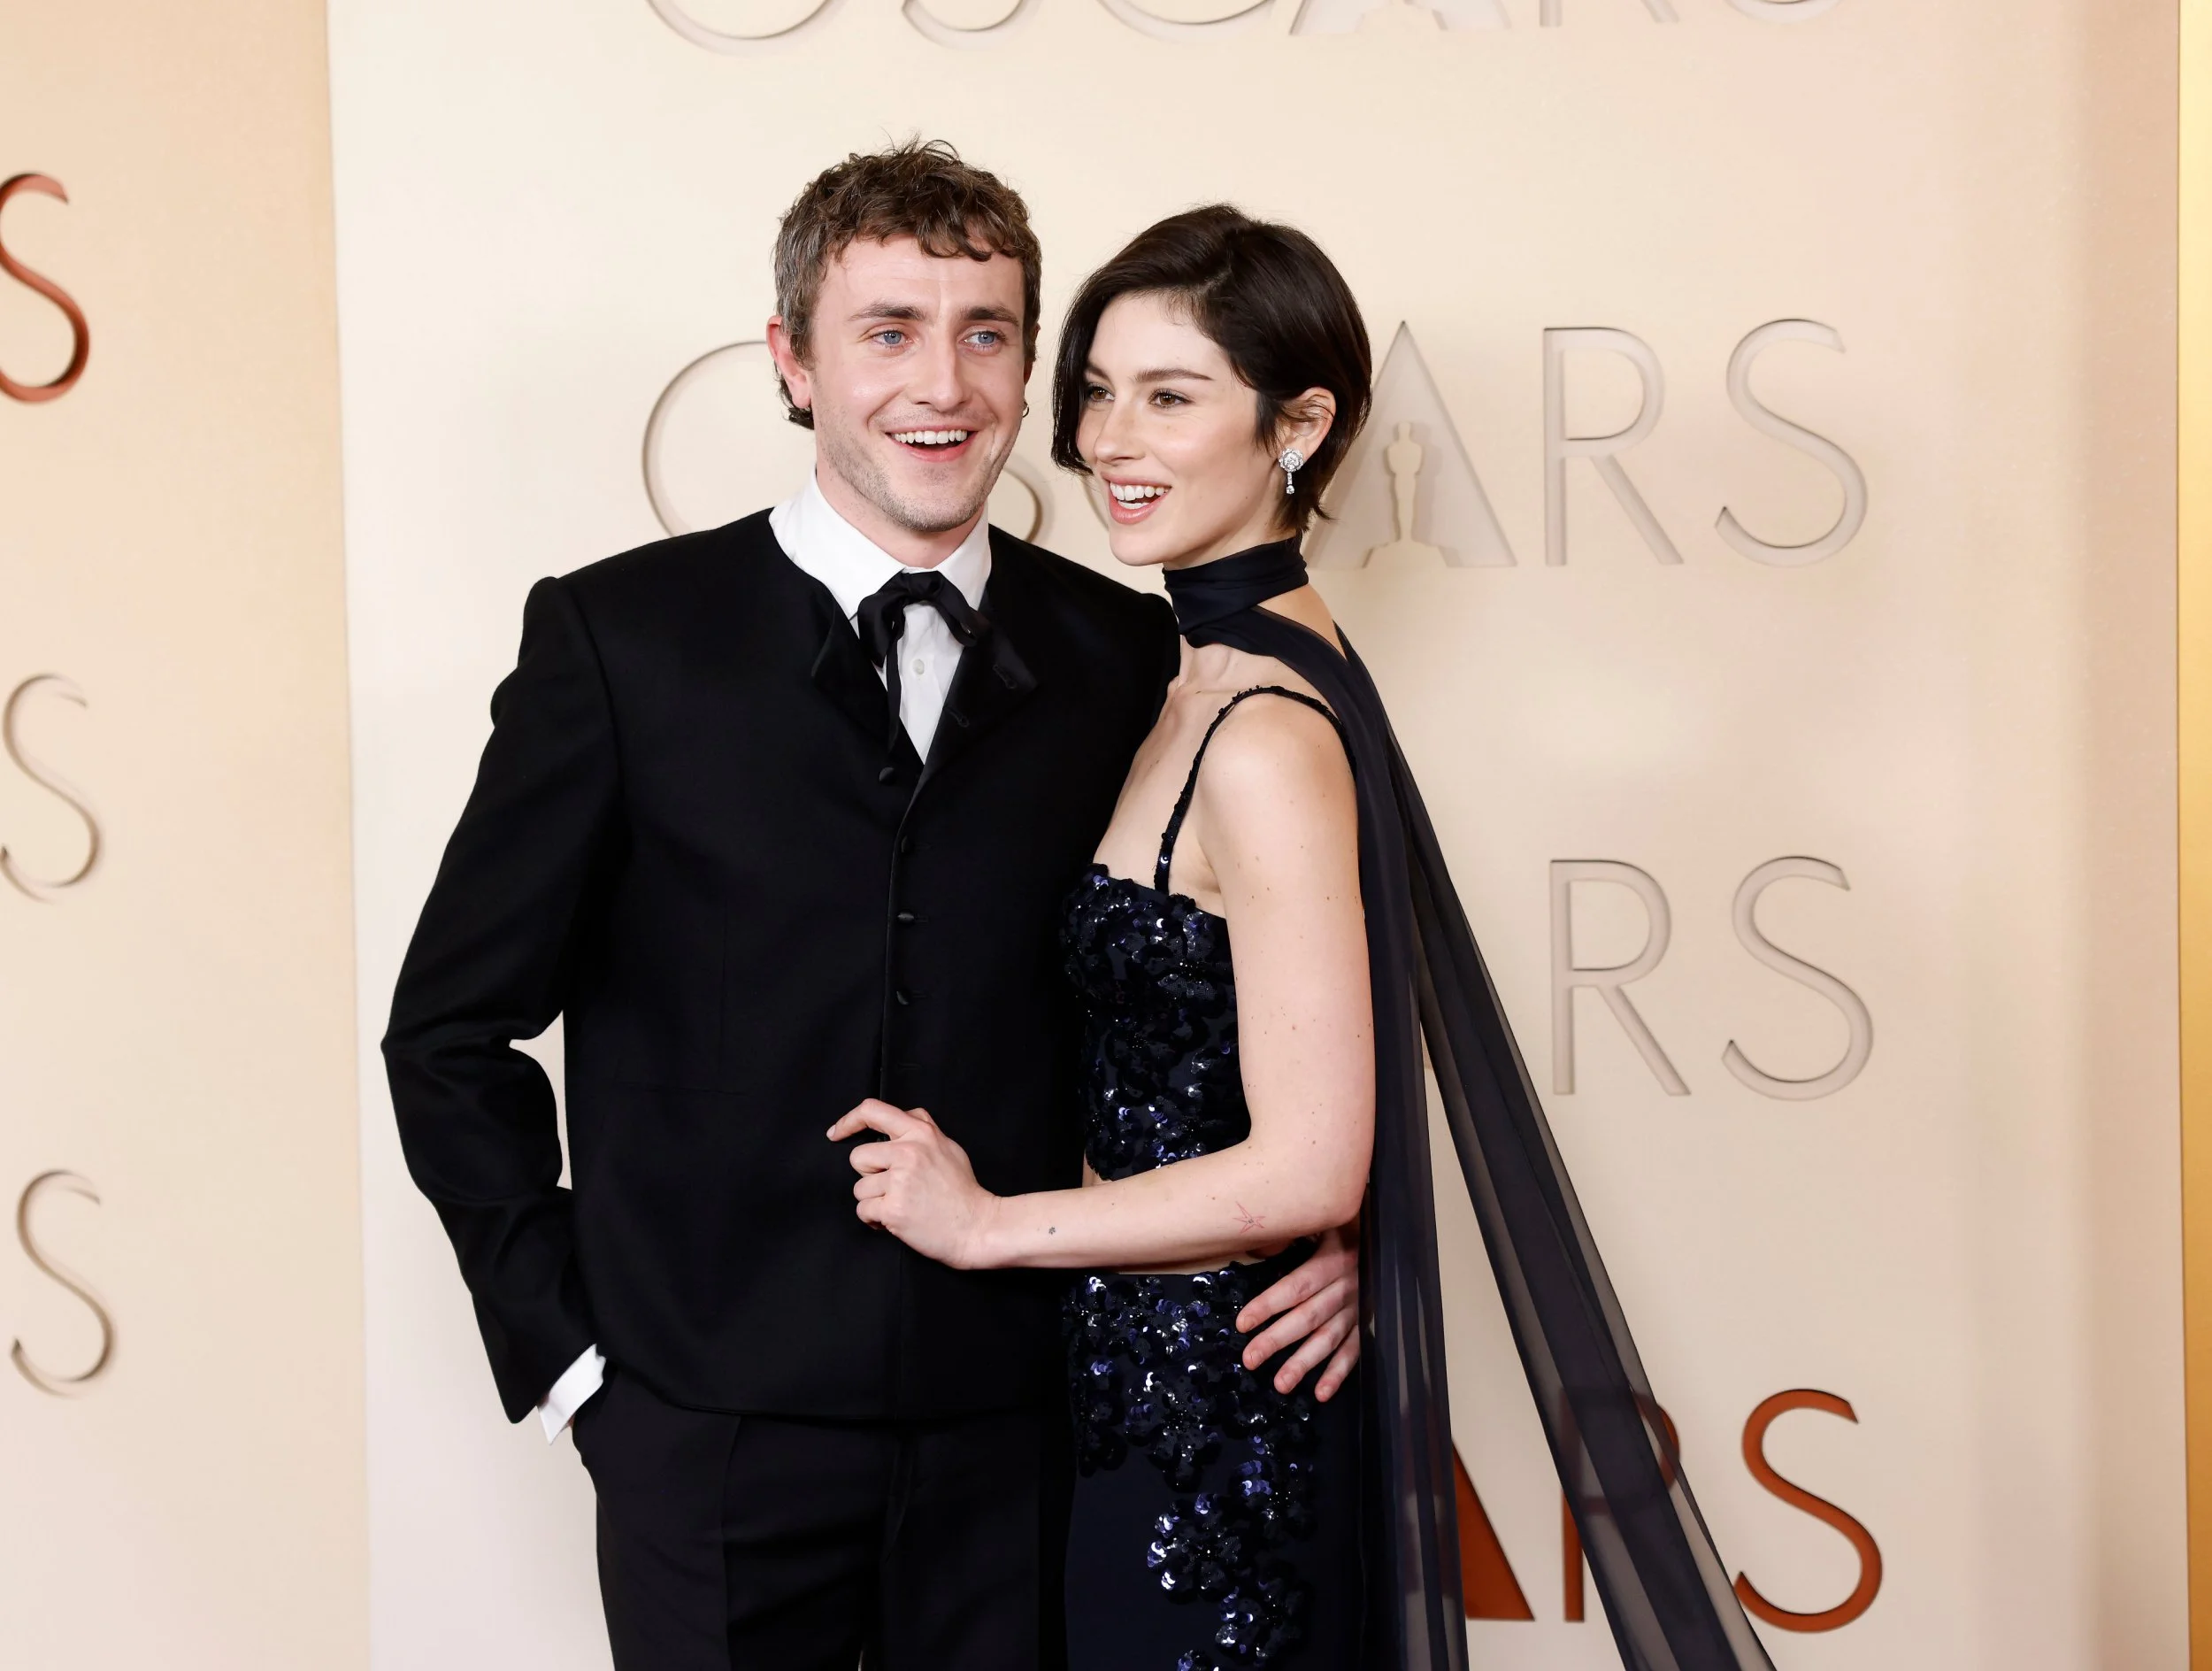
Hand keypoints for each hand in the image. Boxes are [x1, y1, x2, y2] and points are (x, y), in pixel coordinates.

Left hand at [828, 1100, 998, 1269]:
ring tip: (901, 1204)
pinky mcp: (894, 1209)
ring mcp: (900, 1181)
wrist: (977, 1227)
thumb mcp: (948, 1146)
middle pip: (858, 1157)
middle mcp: (908, 1152)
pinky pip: (863, 1211)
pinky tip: (896, 1220)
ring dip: (874, 1201)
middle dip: (869, 1175)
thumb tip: (899, 1119)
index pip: (872, 1111)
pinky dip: (875, 1220)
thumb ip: (923, 1129)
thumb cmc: (962, 1190)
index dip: (848, 1121)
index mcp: (921, 1133)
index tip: (836, 1133)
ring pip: (859, 1188)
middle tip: (894, 1186)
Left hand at [1235, 1220, 1360, 1400]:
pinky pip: (1355, 1351)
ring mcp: (1360, 1308)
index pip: (1296, 1286)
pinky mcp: (1370, 1323)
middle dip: (1277, 1340)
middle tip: (1250, 1359)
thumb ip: (1299, 1233)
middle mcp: (1346, 1287)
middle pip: (1308, 1317)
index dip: (1269, 1305)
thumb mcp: (1328, 1222)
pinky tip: (1321, 1393)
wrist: (1395, 1238)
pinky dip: (1339, 1373)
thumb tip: (1259, 1244)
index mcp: (1333, 1260)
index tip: (1243, 1323)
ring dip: (1304, 1363)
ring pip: (1328, 1339)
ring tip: (1281, 1385)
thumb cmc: (1350, 1228)